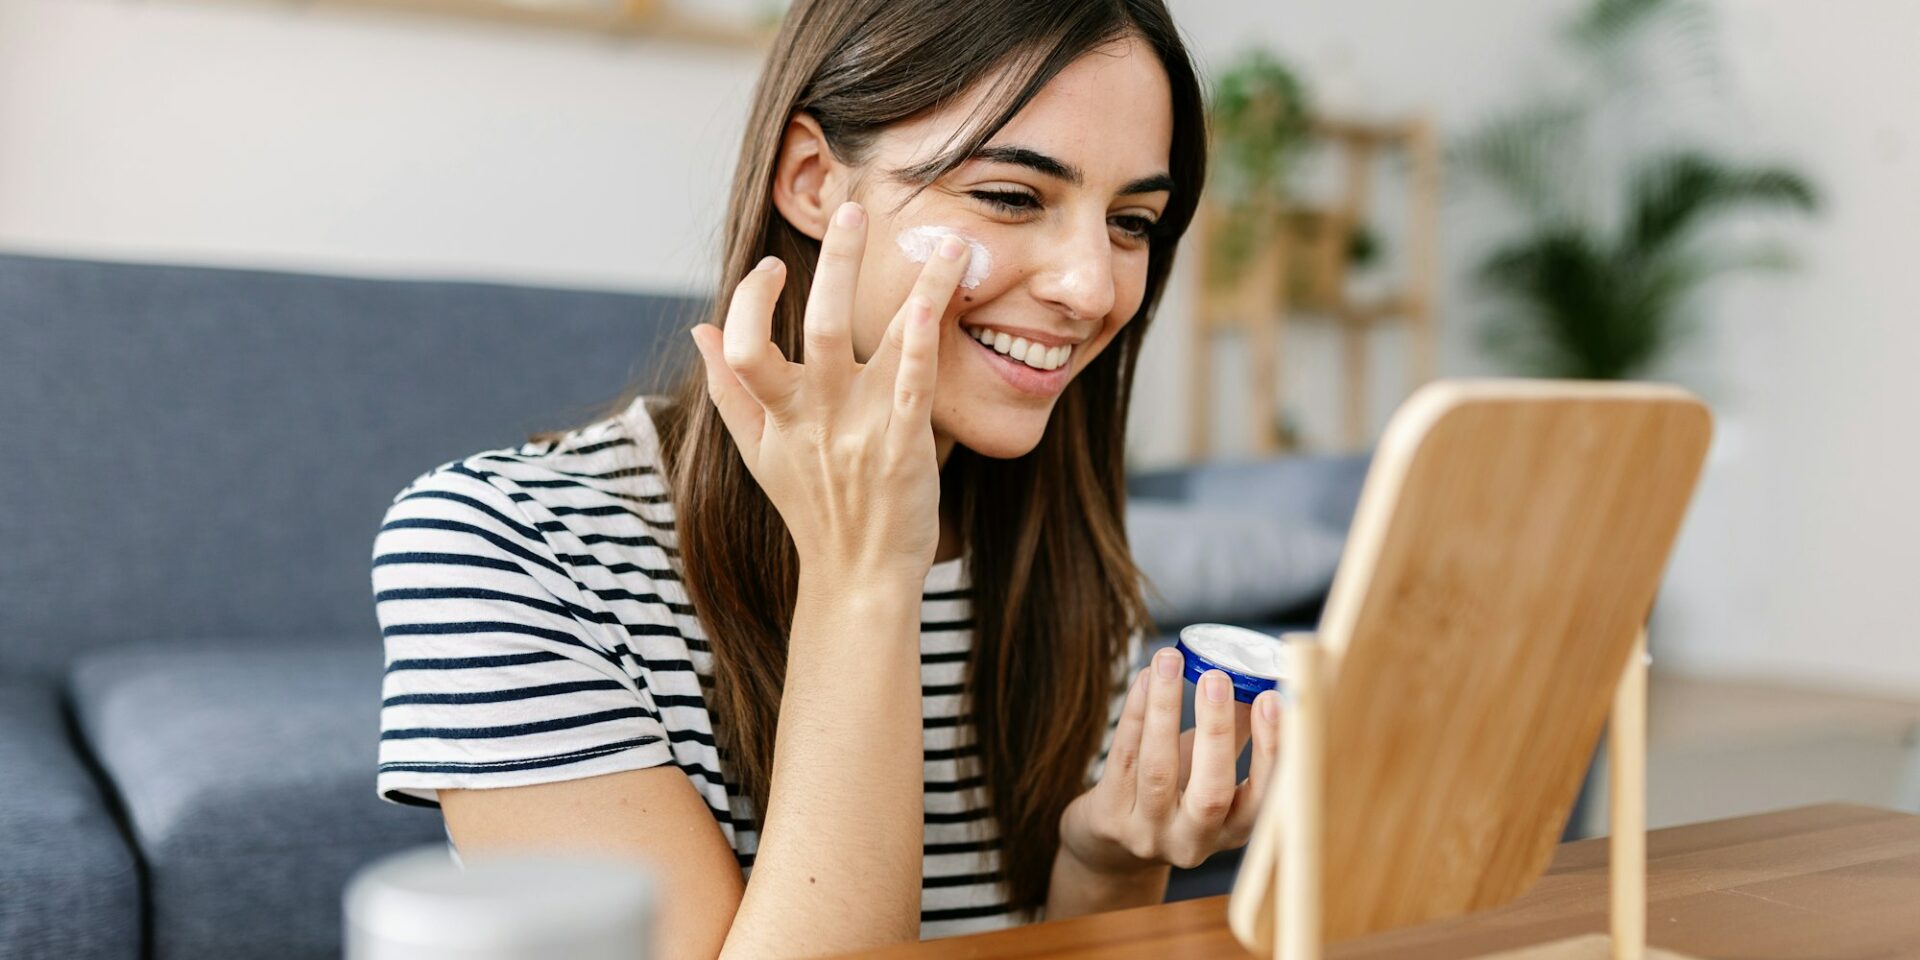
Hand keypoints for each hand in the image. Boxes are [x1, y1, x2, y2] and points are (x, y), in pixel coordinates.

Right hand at [688, 201, 972, 582]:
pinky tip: (942, 295)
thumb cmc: (811, 509)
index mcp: (778, 413)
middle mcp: (816, 415)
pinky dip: (924, 338)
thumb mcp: (757, 452)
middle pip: (818, 327)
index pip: (746, 345)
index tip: (771, 268)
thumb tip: (700, 328)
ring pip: (879, 343)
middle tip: (852, 211)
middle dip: (836, 266)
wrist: (858, 576)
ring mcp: (862, 429)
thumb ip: (727, 389)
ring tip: (942, 239)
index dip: (751, 301)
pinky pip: (916, 384)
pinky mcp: (906, 445)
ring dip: (912, 285)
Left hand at [1058, 648, 1282, 873]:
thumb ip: (1233, 731)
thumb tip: (1256, 674)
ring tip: (1170, 659)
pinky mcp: (1110, 817)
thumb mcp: (1207, 772)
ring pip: (1158, 770)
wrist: (1112, 847)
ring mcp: (1148, 833)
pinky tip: (1144, 677)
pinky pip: (1123, 756)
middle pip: (1211, 794)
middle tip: (1217, 677)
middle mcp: (1193, 840)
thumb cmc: (1173, 795)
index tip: (1272, 698)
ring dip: (1165, 709)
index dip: (1269, 750)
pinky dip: (1135, 711)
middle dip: (1216, 731)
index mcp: (1232, 831)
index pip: (1262, 798)